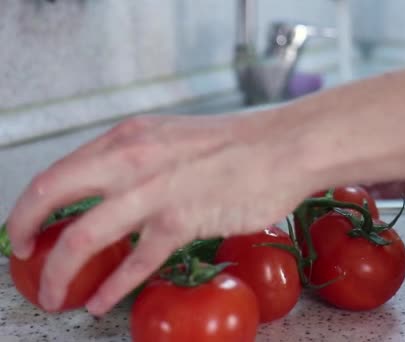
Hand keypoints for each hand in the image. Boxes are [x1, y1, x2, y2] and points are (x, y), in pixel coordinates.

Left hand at [6, 112, 318, 315]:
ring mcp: (155, 190)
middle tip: (20, 255)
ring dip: (62, 272)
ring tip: (54, 295)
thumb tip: (114, 189)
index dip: (34, 202)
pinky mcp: (183, 220)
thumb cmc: (237, 144)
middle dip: (24, 230)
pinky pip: (137, 262)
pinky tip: (100, 302)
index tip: (30, 224)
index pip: (60, 169)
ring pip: (85, 237)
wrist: (285, 146)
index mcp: (128, 137)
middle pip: (53, 194)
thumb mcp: (173, 138)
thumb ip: (139, 159)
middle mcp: (131, 158)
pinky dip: (113, 287)